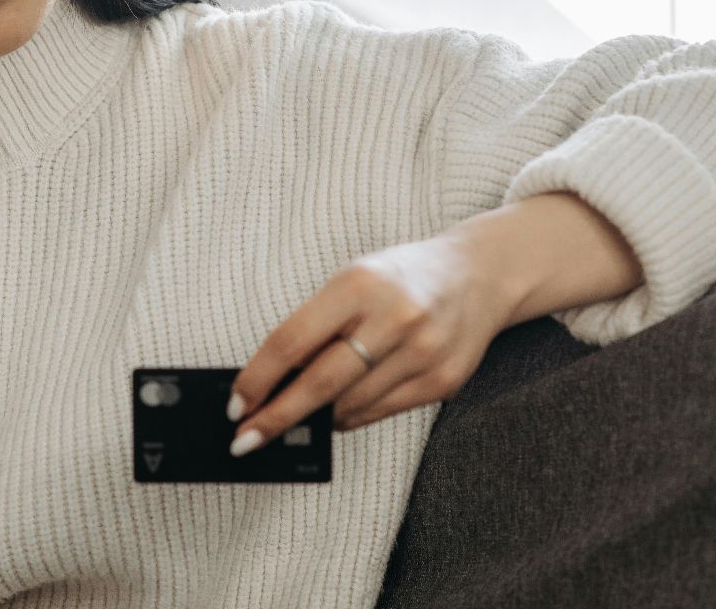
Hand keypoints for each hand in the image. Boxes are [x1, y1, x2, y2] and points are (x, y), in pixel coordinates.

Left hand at [226, 234, 516, 454]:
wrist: (479, 276)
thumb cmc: (402, 278)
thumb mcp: (354, 281)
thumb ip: (316, 326)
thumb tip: (271, 384)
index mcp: (360, 284)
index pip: (292, 341)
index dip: (257, 379)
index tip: (235, 406)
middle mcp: (395, 317)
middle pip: (319, 383)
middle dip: (276, 418)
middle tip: (245, 440)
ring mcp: (423, 352)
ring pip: (349, 406)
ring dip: (316, 419)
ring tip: (300, 418)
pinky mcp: (442, 381)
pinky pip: (379, 413)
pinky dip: (351, 417)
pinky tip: (340, 411)